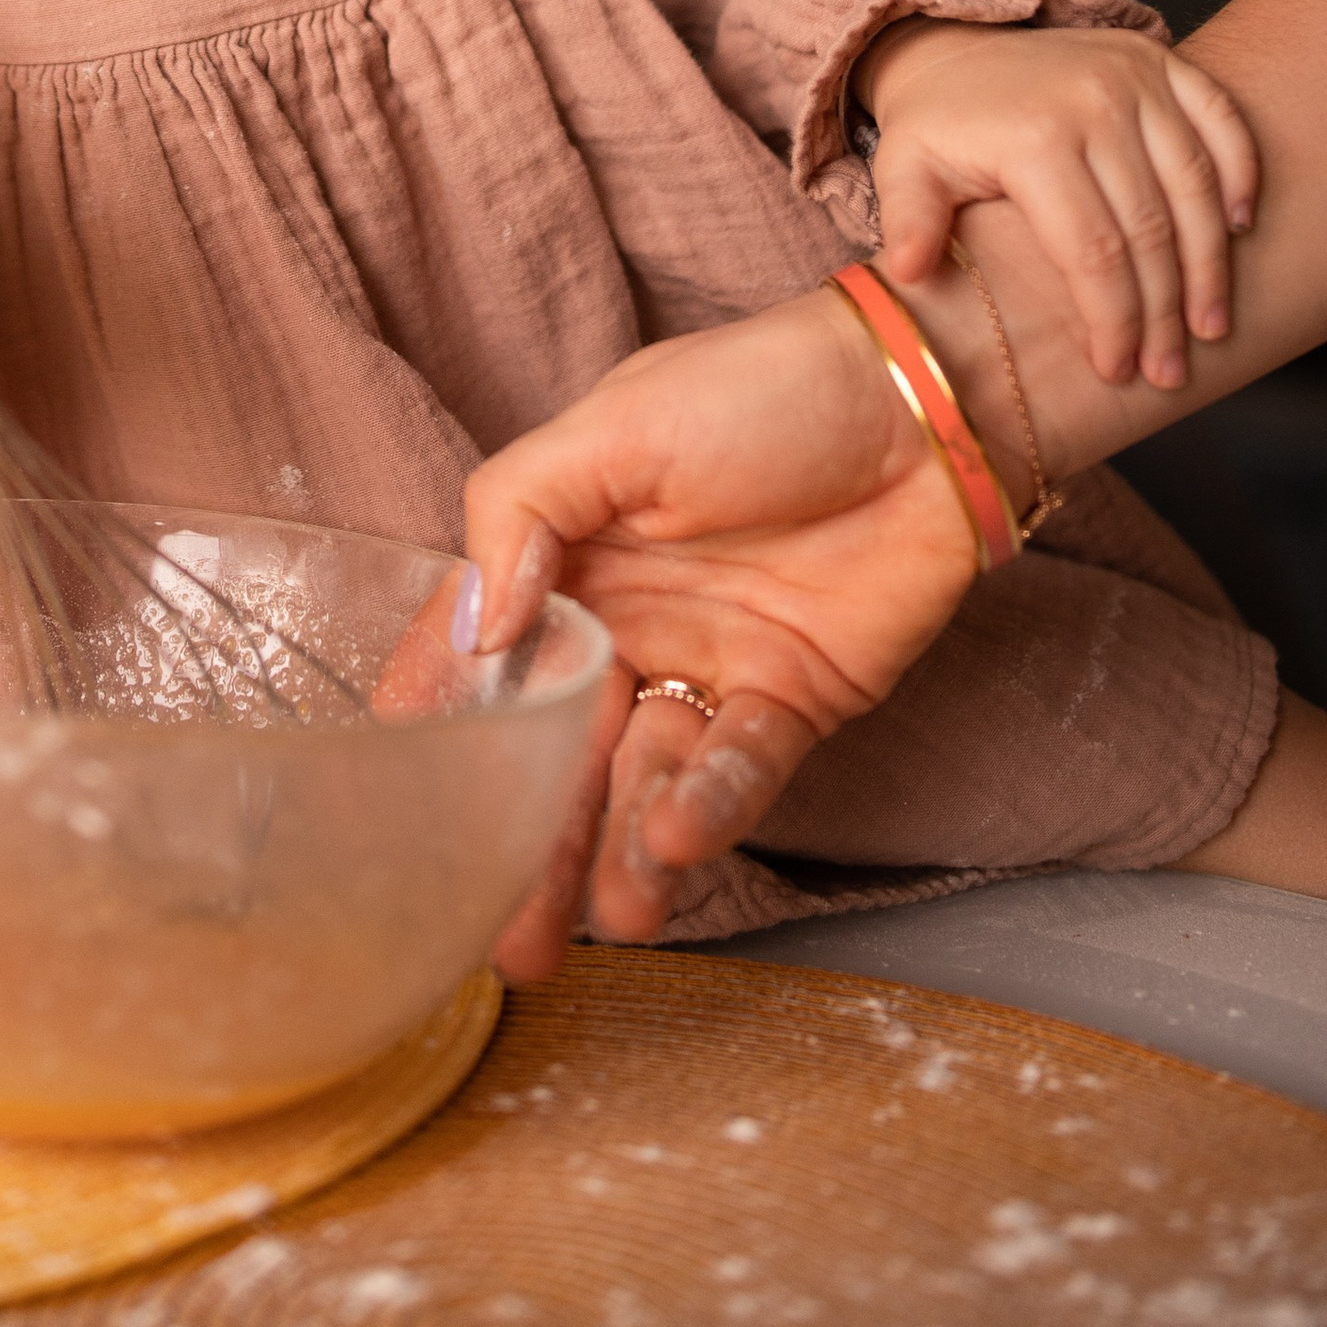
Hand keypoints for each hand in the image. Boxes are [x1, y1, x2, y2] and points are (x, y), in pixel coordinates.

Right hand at [458, 285, 983, 967]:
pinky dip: (709, 806)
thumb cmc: (762, 387)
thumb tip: (476, 624)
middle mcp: (625, 624)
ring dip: (623, 849)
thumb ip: (522, 512)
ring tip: (609, 917)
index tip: (403, 809)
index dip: (440, 725)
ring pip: (646, 779)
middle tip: (507, 938)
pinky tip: (679, 840)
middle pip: (560, 749)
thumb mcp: (615, 426)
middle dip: (533, 844)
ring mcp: (706, 667)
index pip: (479, 653)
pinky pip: (740, 770)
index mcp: (565, 556)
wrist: (923, 401)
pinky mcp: (791, 701)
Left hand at [857, 17, 1255, 392]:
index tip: (1117, 371)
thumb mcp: (904, 167)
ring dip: (1210, 263)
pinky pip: (1220, 119)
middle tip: (1169, 371)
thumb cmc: (939, 126)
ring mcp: (1135, 76)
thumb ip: (908, 220)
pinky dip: (1240, 173)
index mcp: (1034, 138)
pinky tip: (1240, 230)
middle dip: (1164, 312)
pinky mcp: (1161, 60)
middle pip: (1150, 228)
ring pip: (1194, 185)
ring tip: (1209, 328)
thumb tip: (908, 274)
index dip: (1112, 319)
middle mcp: (1093, 101)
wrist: (957, 44)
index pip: (1092, 251)